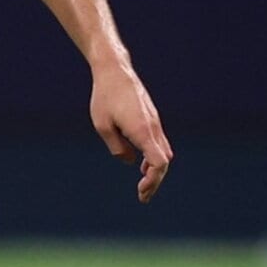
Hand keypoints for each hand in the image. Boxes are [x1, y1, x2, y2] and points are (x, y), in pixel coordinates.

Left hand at [89, 59, 172, 202]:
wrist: (114, 70)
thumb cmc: (105, 97)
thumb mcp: (103, 126)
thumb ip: (117, 148)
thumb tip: (129, 162)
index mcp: (142, 130)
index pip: (159, 162)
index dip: (153, 180)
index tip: (141, 190)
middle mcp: (153, 127)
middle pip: (163, 161)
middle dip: (155, 181)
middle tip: (142, 196)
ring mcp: (154, 121)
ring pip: (163, 152)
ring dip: (155, 170)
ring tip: (143, 186)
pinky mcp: (151, 117)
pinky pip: (158, 143)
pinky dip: (153, 157)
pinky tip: (142, 164)